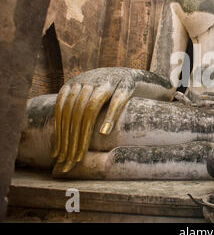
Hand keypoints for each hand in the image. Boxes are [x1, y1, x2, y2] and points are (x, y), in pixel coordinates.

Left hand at [52, 68, 171, 172]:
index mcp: (76, 82)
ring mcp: (109, 80)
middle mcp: (90, 79)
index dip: (60, 133)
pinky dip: (109, 117)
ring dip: (85, 133)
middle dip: (71, 138)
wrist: (135, 74)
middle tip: (69, 160)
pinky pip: (117, 101)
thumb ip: (73, 111)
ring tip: (82, 153)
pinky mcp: (127, 84)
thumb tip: (58, 139)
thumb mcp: (88, 97)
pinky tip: (104, 133)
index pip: (63, 110)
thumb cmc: (109, 92)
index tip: (58, 155)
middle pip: (75, 112)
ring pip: (91, 108)